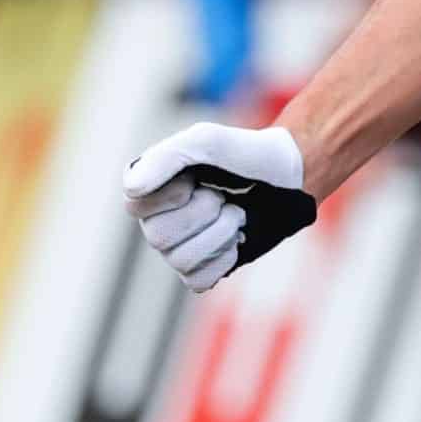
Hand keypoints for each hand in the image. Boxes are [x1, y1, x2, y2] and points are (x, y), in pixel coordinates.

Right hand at [122, 121, 313, 292]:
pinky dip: (224, 257)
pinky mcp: (202, 268)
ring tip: (235, 213)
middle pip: (159, 237)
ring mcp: (178, 247)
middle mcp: (157, 220)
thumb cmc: (245, 154)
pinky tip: (236, 238)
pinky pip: (199, 280)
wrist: (288, 175)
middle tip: (222, 196)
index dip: (172, 195)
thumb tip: (132, 188)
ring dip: (219, 233)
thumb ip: (168, 156)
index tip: (196, 179)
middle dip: (203, 213)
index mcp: (150, 188)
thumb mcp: (208, 141)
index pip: (136, 205)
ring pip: (181, 260)